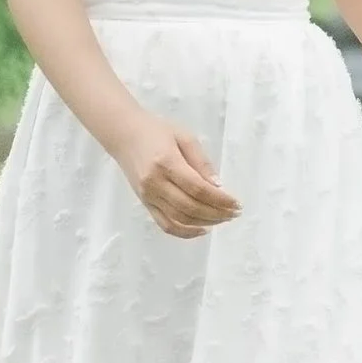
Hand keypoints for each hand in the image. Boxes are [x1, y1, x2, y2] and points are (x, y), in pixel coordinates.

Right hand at [115, 114, 240, 240]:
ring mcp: (148, 196)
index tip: (236, 204)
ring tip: (223, 219)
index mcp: (166, 163)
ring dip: (204, 223)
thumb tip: (218, 186)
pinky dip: (185, 232)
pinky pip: (165, 225)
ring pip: (180, 219)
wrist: (125, 135)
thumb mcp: (185, 137)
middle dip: (216, 213)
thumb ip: (202, 162)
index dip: (219, 200)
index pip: (197, 188)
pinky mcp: (145, 204)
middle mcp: (155, 183)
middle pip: (190, 207)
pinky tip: (202, 229)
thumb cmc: (157, 131)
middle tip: (234, 213)